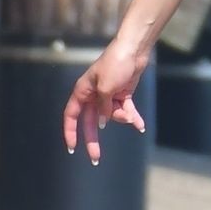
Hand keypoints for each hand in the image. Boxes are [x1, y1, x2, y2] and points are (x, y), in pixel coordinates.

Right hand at [61, 39, 148, 163]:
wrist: (134, 51)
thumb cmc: (116, 64)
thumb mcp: (106, 88)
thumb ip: (104, 107)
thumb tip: (104, 122)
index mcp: (82, 91)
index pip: (71, 115)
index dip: (70, 132)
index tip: (72, 148)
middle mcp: (93, 95)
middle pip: (91, 122)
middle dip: (94, 140)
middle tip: (96, 159)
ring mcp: (108, 96)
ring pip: (111, 117)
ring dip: (122, 117)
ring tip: (130, 114)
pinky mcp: (122, 95)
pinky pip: (126, 111)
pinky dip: (133, 117)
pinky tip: (140, 127)